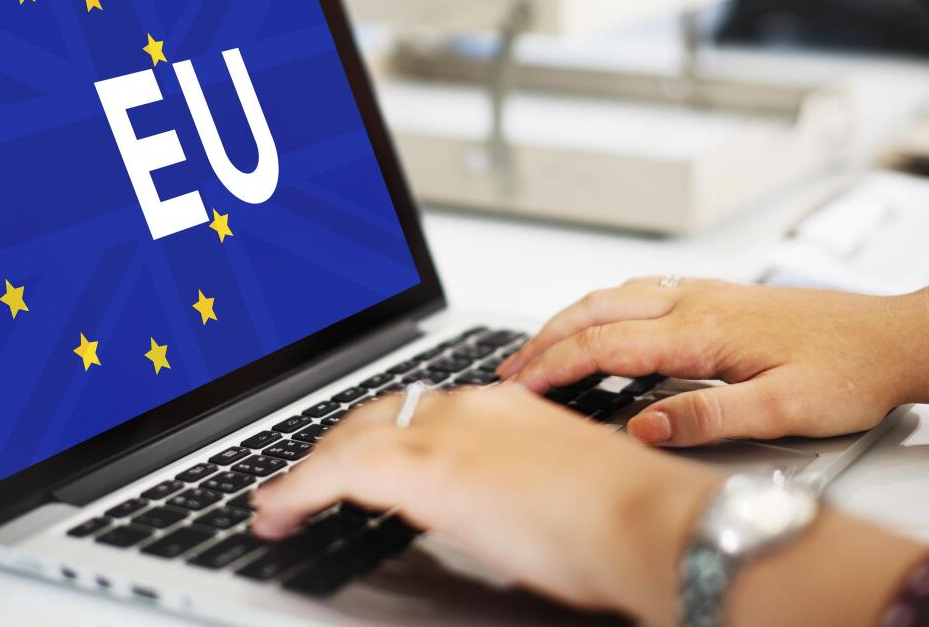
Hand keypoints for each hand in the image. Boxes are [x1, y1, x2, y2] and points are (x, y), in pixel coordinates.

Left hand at [253, 384, 720, 625]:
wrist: (648, 522)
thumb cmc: (626, 520)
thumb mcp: (561, 489)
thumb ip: (516, 485)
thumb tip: (491, 508)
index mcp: (505, 406)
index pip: (421, 410)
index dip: (378, 435)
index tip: (358, 458)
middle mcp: (471, 407)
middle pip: (376, 416)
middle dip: (334, 448)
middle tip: (305, 480)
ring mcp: (447, 432)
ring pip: (349, 438)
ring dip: (308, 471)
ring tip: (281, 502)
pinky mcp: (426, 469)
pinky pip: (336, 470)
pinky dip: (298, 489)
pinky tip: (280, 510)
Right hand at [497, 278, 928, 446]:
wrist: (899, 337)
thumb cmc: (851, 372)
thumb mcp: (783, 411)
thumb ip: (707, 417)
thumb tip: (642, 425)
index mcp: (704, 330)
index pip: (607, 345)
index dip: (555, 365)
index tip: (518, 386)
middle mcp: (699, 301)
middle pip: (598, 309)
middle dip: (546, 338)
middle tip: (510, 369)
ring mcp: (708, 293)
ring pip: (617, 294)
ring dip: (570, 318)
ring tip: (539, 348)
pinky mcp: (721, 296)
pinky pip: (642, 292)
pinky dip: (603, 308)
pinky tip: (602, 323)